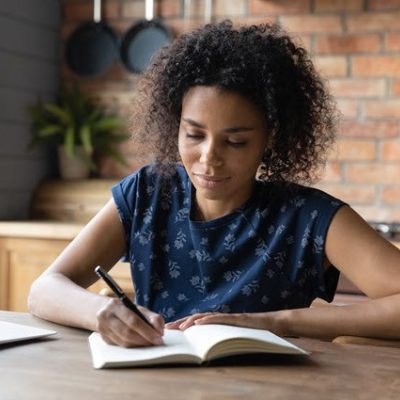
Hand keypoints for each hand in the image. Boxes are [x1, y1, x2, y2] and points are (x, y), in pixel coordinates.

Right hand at [96, 298, 164, 346]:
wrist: (105, 311)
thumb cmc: (126, 310)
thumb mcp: (138, 309)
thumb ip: (152, 317)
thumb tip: (160, 331)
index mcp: (115, 305)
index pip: (133, 320)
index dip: (147, 330)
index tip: (159, 336)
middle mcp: (106, 317)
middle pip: (127, 332)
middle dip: (144, 339)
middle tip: (156, 342)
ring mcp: (103, 329)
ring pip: (124, 342)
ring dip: (139, 344)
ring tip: (150, 343)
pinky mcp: (104, 339)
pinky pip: (121, 346)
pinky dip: (133, 346)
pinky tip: (141, 345)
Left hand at [165, 311, 286, 334]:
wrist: (273, 324)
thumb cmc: (254, 332)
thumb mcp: (233, 337)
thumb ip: (220, 338)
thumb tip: (206, 350)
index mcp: (218, 323)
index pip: (197, 323)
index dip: (183, 325)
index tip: (170, 330)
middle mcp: (221, 318)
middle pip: (197, 319)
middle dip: (182, 323)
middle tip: (168, 328)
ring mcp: (228, 317)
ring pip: (206, 317)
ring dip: (192, 321)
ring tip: (180, 327)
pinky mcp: (236, 319)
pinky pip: (220, 318)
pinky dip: (208, 320)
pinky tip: (199, 323)